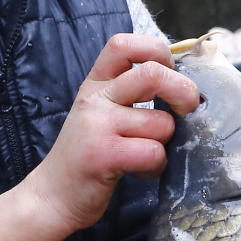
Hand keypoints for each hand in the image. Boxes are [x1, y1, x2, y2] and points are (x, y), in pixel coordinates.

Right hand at [17, 34, 200, 238]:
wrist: (52, 196)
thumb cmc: (86, 155)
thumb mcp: (100, 112)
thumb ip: (129, 93)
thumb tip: (181, 82)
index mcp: (96, 83)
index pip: (124, 44)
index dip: (156, 51)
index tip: (169, 72)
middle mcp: (96, 99)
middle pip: (152, 73)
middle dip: (183, 90)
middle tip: (188, 109)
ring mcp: (98, 125)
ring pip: (161, 122)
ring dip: (166, 143)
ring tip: (146, 154)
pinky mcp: (105, 155)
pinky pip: (154, 152)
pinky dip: (156, 165)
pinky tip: (139, 170)